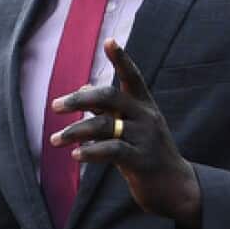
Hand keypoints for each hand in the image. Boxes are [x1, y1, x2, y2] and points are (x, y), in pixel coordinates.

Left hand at [49, 39, 201, 228]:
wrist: (175, 187)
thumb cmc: (147, 153)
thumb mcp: (131, 127)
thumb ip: (107, 108)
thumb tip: (81, 88)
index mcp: (144, 105)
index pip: (132, 76)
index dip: (122, 59)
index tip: (110, 41)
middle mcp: (146, 116)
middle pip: (109, 97)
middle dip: (79, 100)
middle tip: (54, 106)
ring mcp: (145, 138)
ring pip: (104, 125)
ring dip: (75, 132)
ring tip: (54, 140)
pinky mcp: (141, 160)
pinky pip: (112, 150)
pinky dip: (90, 152)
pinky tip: (76, 156)